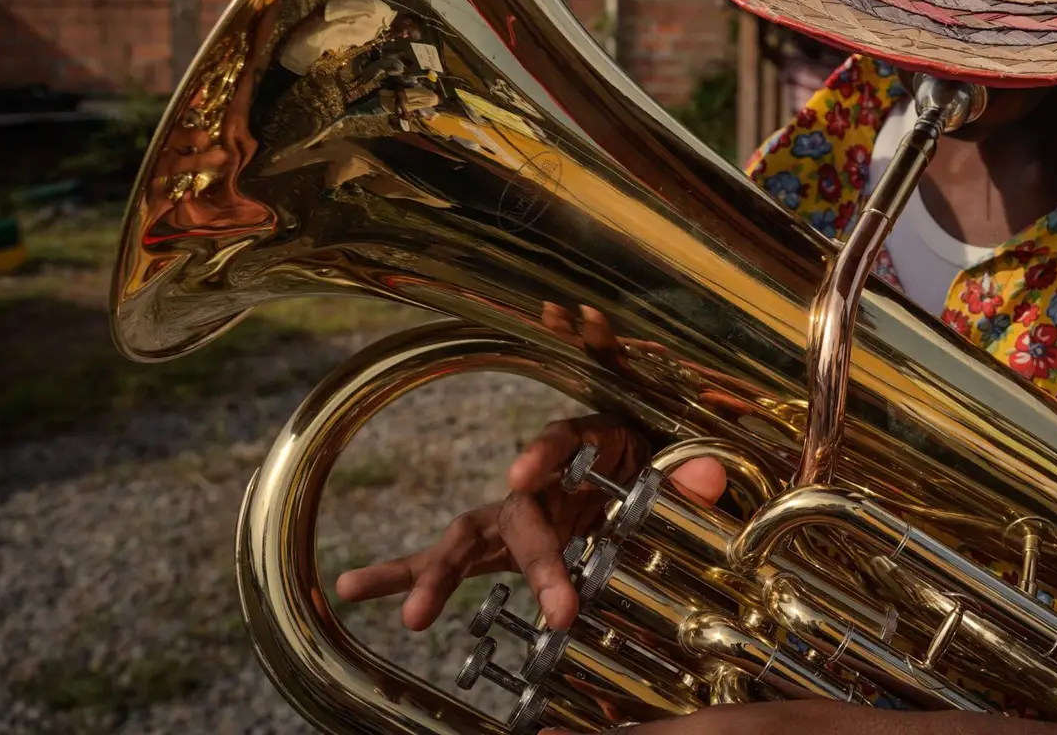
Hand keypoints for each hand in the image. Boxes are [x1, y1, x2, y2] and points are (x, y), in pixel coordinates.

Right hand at [334, 413, 725, 630]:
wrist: (643, 463)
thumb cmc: (659, 456)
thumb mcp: (681, 457)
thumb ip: (692, 470)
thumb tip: (706, 478)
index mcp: (589, 442)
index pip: (564, 439)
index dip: (543, 453)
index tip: (521, 473)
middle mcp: (541, 477)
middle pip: (523, 511)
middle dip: (534, 559)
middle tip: (556, 607)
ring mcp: (513, 511)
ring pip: (469, 537)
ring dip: (441, 575)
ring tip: (412, 617)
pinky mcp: (497, 543)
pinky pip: (443, 557)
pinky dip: (398, 573)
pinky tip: (349, 587)